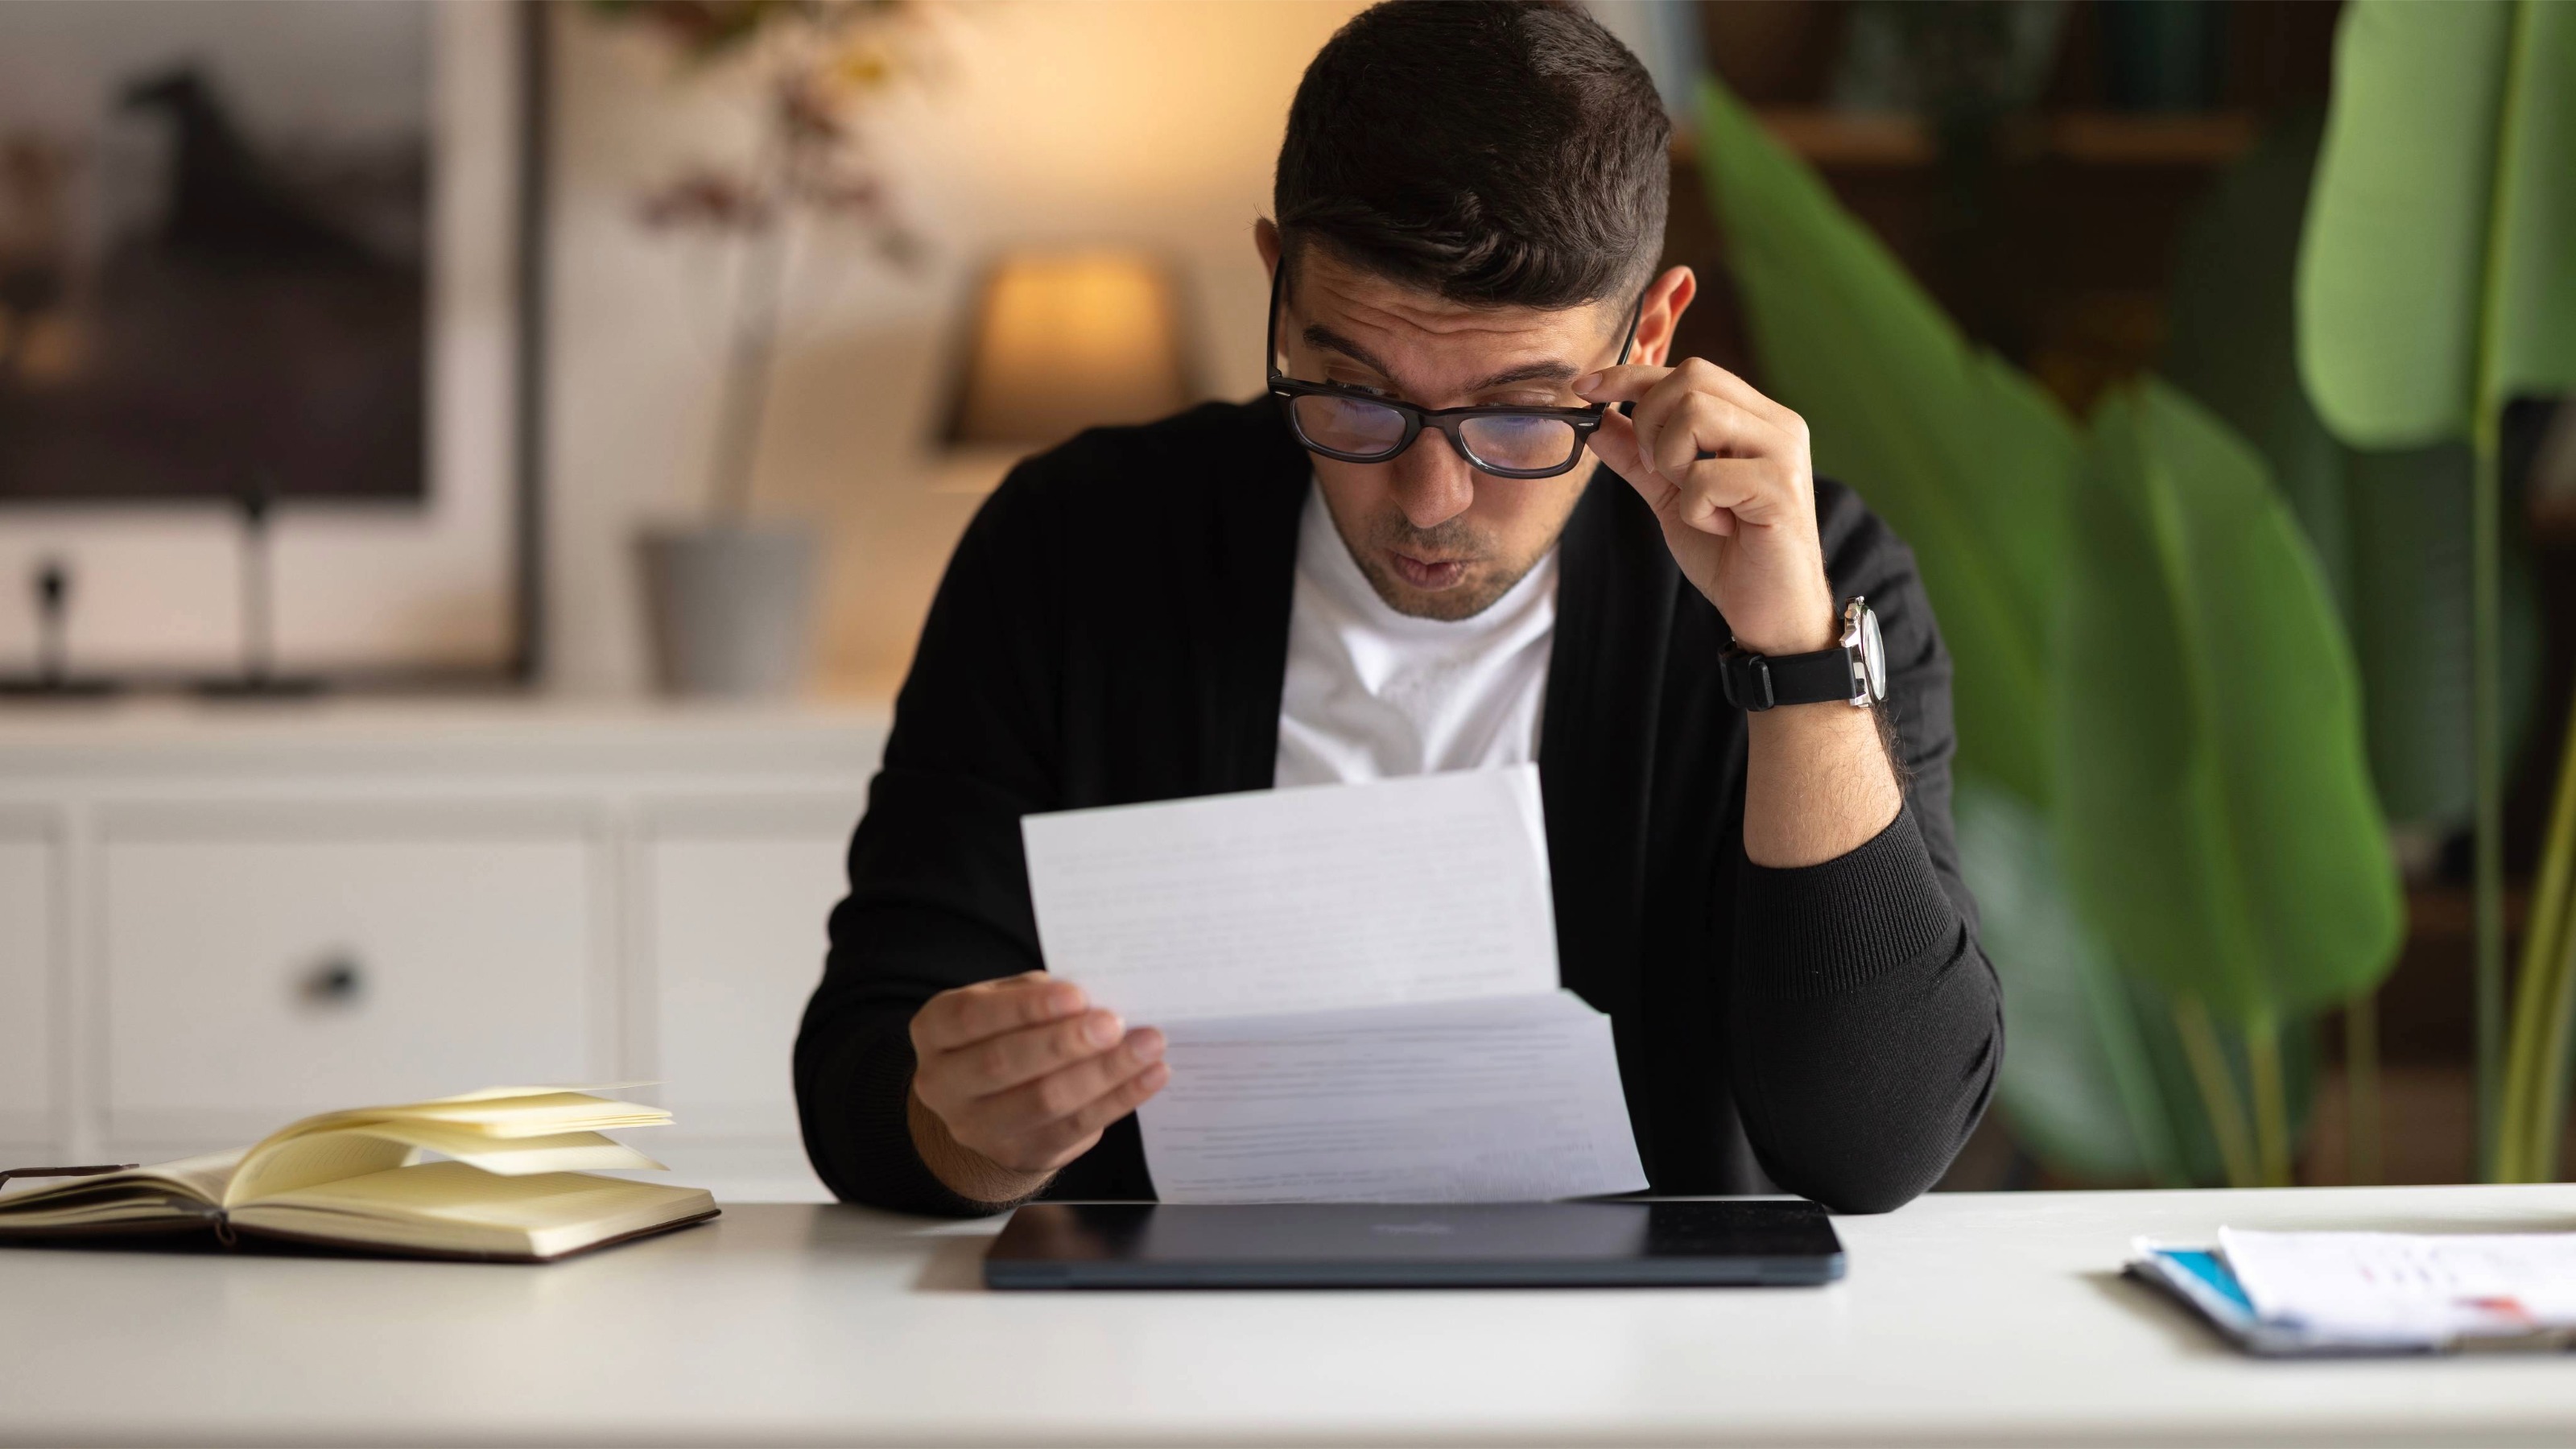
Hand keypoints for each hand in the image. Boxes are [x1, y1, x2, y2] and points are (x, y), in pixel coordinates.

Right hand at [907, 971, 1167, 1200]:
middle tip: (1115, 1023)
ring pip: (1044, 1101)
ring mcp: (977, 1128)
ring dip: (1104, 1072)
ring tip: (1147, 1046)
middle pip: (1005, 1063)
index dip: (1025, 1007)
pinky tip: (1150, 1076)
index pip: (973, 1018)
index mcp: (935, 1031)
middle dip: (1066, 1042)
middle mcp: (943, 1084)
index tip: (1077, 995)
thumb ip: (1039, 996)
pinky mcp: (1020, 1154)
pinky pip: (1075, 1128)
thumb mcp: (1006, 1003)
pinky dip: (1119, 1099)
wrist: (989, 1103)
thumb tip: (1096, 999)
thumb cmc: (1004, 1033)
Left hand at [1577, 360, 1837, 654]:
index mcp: (1756, 418)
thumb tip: (1597, 420)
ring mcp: (1783, 452)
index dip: (1630, 375)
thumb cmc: (1730, 555)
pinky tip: (1720, 527)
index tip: (1586, 388)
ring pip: (1696, 415)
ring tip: (1696, 502)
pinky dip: (1695, 509)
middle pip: (1690, 380)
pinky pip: (1705, 477)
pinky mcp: (1781, 487)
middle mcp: (1777, 424)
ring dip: (1674, 464)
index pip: (1688, 372)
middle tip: (1660, 473)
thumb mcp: (1671, 498)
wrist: (1771, 613)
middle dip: (1651, 425)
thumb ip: (1638, 458)